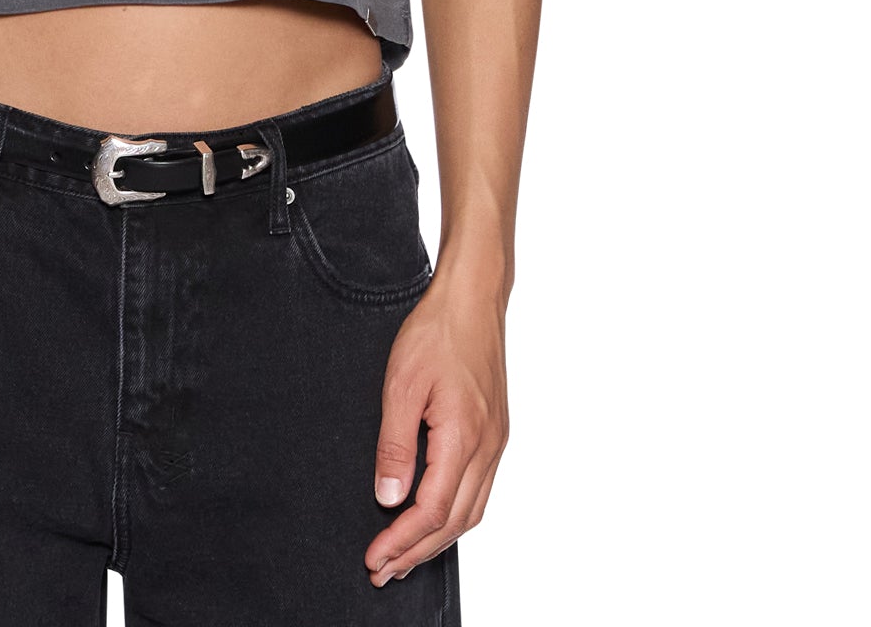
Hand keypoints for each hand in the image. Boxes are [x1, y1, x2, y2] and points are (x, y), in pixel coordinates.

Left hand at [365, 273, 509, 585]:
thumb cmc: (437, 331)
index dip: (401, 542)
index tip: (374, 559)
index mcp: (464, 438)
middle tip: (383, 571)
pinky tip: (435, 516)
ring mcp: (496, 441)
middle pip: (454, 521)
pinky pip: (478, 490)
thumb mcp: (401, 384)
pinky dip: (454, 514)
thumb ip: (395, 445)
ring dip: (437, 539)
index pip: (432, 510)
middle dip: (417, 552)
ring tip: (404, 555)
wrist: (473, 298)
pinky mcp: (495, 431)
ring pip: (471, 510)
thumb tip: (389, 497)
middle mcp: (487, 447)